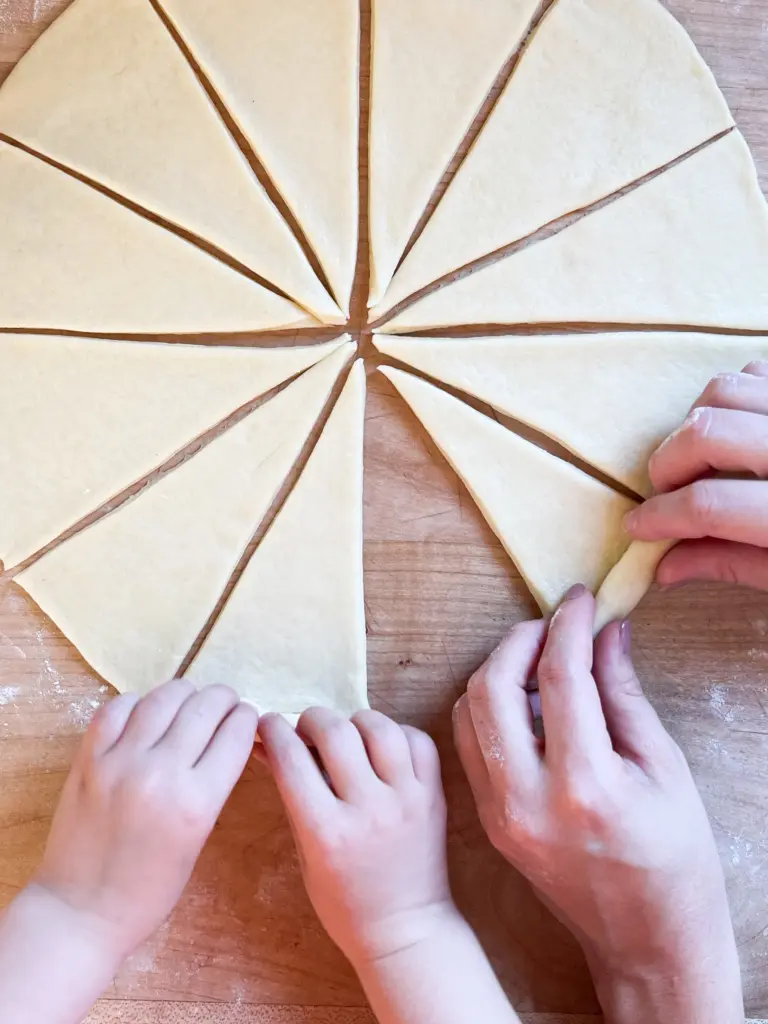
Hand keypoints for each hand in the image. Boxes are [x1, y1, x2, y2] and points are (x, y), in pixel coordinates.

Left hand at [33, 679, 257, 961]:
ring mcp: (120, 761)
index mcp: (197, 802)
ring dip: (185, 692)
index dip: (248, 719)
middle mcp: (162, 772)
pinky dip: (137, 702)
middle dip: (224, 699)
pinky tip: (146, 711)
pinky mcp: (88, 758)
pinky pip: (117, 708)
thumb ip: (212, 787)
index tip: (248, 718)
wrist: (80, 911)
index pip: (236, 734)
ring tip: (190, 699)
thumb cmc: (148, 890)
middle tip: (225, 704)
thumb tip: (225, 741)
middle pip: (206, 707)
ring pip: (164, 698)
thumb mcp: (198, 840)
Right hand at [258, 709, 451, 966]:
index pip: (292, 760)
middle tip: (308, 730)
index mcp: (327, 833)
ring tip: (348, 735)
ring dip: (356, 721)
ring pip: (380, 727)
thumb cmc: (343, 902)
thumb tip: (267, 744)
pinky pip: (418, 740)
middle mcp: (368, 809)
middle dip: (313, 720)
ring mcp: (407, 798)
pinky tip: (382, 747)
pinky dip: (396, 733)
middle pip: (336, 732)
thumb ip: (290, 795)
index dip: (274, 731)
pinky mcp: (434, 794)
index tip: (269, 723)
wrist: (405, 928)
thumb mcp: (305, 852)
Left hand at [453, 587, 742, 1023]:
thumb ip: (624, 695)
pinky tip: (521, 700)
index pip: (559, 678)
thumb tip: (605, 634)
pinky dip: (486, 707)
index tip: (578, 599)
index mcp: (585, 786)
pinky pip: (468, 745)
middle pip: (492, 687)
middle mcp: (528, 799)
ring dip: (496, 670)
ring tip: (538, 659)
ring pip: (468, 712)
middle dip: (519, 641)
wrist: (646, 942)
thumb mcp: (665, 769)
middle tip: (552, 625)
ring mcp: (500, 814)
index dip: (567, 626)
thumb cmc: (674, 860)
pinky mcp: (489, 822)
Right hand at [625, 360, 767, 590]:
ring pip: (724, 390)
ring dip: (695, 423)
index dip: (661, 518)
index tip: (637, 528)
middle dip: (669, 464)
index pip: (708, 505)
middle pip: (706, 434)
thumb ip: (732, 563)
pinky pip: (755, 371)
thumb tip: (665, 566)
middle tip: (664, 491)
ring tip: (696, 458)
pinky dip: (732, 396)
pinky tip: (732, 430)